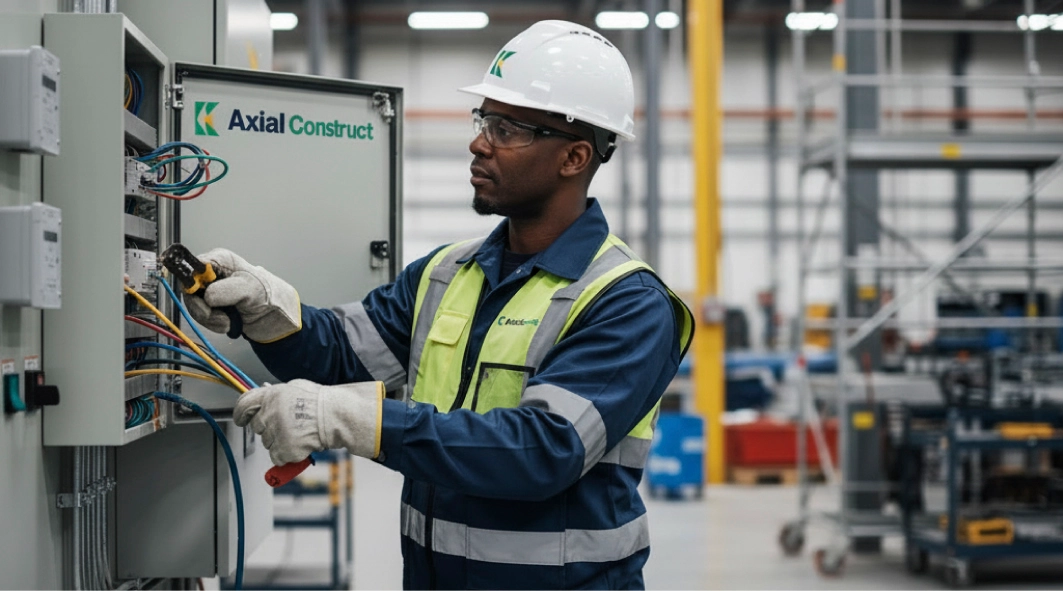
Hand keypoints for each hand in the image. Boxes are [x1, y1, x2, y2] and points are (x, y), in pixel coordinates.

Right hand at [183, 248, 301, 342]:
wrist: (275, 314)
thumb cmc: (267, 294)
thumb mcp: (250, 289)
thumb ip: (228, 290)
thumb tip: (207, 296)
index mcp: (219, 260)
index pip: (190, 266)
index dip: (191, 283)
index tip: (203, 299)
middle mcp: (210, 273)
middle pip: (188, 289)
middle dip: (201, 308)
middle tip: (219, 318)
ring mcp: (209, 290)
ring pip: (193, 305)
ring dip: (209, 319)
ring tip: (227, 323)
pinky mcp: (210, 305)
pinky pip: (200, 316)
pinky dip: (212, 323)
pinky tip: (227, 324)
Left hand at [233, 379, 384, 464]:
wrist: (337, 417)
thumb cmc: (321, 402)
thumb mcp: (295, 388)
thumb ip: (275, 394)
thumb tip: (262, 396)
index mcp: (271, 396)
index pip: (244, 404)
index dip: (240, 413)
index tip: (240, 419)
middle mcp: (270, 413)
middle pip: (257, 426)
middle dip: (268, 428)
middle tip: (286, 425)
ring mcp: (276, 432)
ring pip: (267, 443)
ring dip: (279, 441)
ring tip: (298, 433)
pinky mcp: (284, 449)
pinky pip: (277, 457)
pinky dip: (287, 454)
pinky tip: (300, 444)